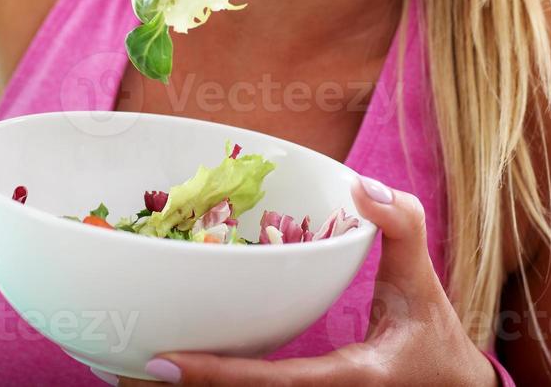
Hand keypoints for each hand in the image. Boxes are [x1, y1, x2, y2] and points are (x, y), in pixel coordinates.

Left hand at [117, 178, 497, 385]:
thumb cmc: (433, 338)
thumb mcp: (422, 281)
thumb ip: (400, 227)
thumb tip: (362, 184)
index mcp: (346, 378)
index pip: (268, 381)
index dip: (214, 375)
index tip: (161, 361)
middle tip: (117, 362)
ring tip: (126, 366)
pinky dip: (213, 384)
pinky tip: (173, 367)